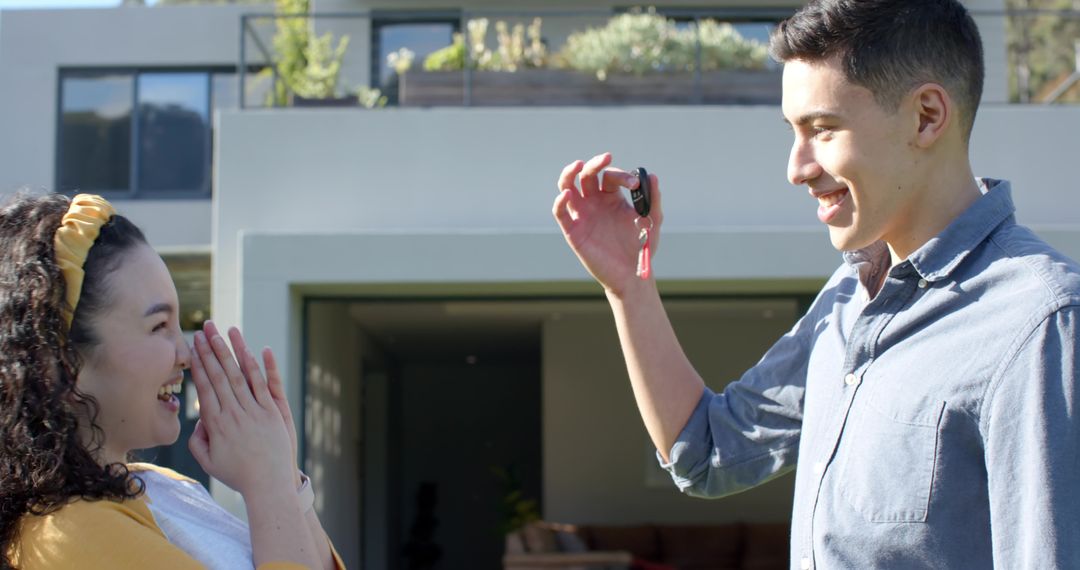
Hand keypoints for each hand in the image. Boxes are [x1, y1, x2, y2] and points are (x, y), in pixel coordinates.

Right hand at [188, 322, 295, 497]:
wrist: (268, 485)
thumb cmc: (238, 475)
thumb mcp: (210, 462)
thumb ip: (199, 442)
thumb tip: (197, 423)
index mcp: (216, 425)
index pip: (205, 387)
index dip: (199, 365)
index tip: (193, 348)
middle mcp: (234, 414)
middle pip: (220, 376)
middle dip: (211, 350)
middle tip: (204, 329)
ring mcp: (255, 412)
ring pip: (241, 375)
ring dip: (232, 352)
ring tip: (224, 332)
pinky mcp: (273, 413)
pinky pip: (265, 385)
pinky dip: (262, 366)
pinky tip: (256, 349)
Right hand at [552, 152, 663, 296]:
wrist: (632, 274)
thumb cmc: (640, 246)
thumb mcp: (652, 220)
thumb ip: (653, 198)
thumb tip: (652, 176)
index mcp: (611, 198)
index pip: (609, 176)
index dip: (621, 176)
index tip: (634, 185)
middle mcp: (594, 203)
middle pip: (586, 175)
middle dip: (595, 164)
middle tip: (606, 157)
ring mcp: (582, 215)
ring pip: (567, 186)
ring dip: (569, 173)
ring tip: (578, 164)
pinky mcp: (573, 231)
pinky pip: (561, 213)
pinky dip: (560, 201)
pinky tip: (568, 194)